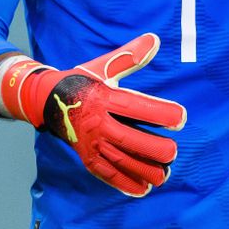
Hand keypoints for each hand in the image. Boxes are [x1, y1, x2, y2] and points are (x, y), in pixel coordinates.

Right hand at [0, 34, 186, 196]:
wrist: (47, 100)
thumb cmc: (84, 80)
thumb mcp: (104, 65)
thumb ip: (130, 56)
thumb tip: (155, 39)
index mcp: (104, 98)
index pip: (135, 106)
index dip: (159, 112)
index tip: (181, 117)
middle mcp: (97, 123)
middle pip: (129, 139)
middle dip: (153, 148)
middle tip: (173, 152)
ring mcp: (91, 143)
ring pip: (120, 160)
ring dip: (143, 169)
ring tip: (164, 174)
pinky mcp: (86, 156)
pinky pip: (106, 174)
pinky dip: (124, 183)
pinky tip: (143, 189)